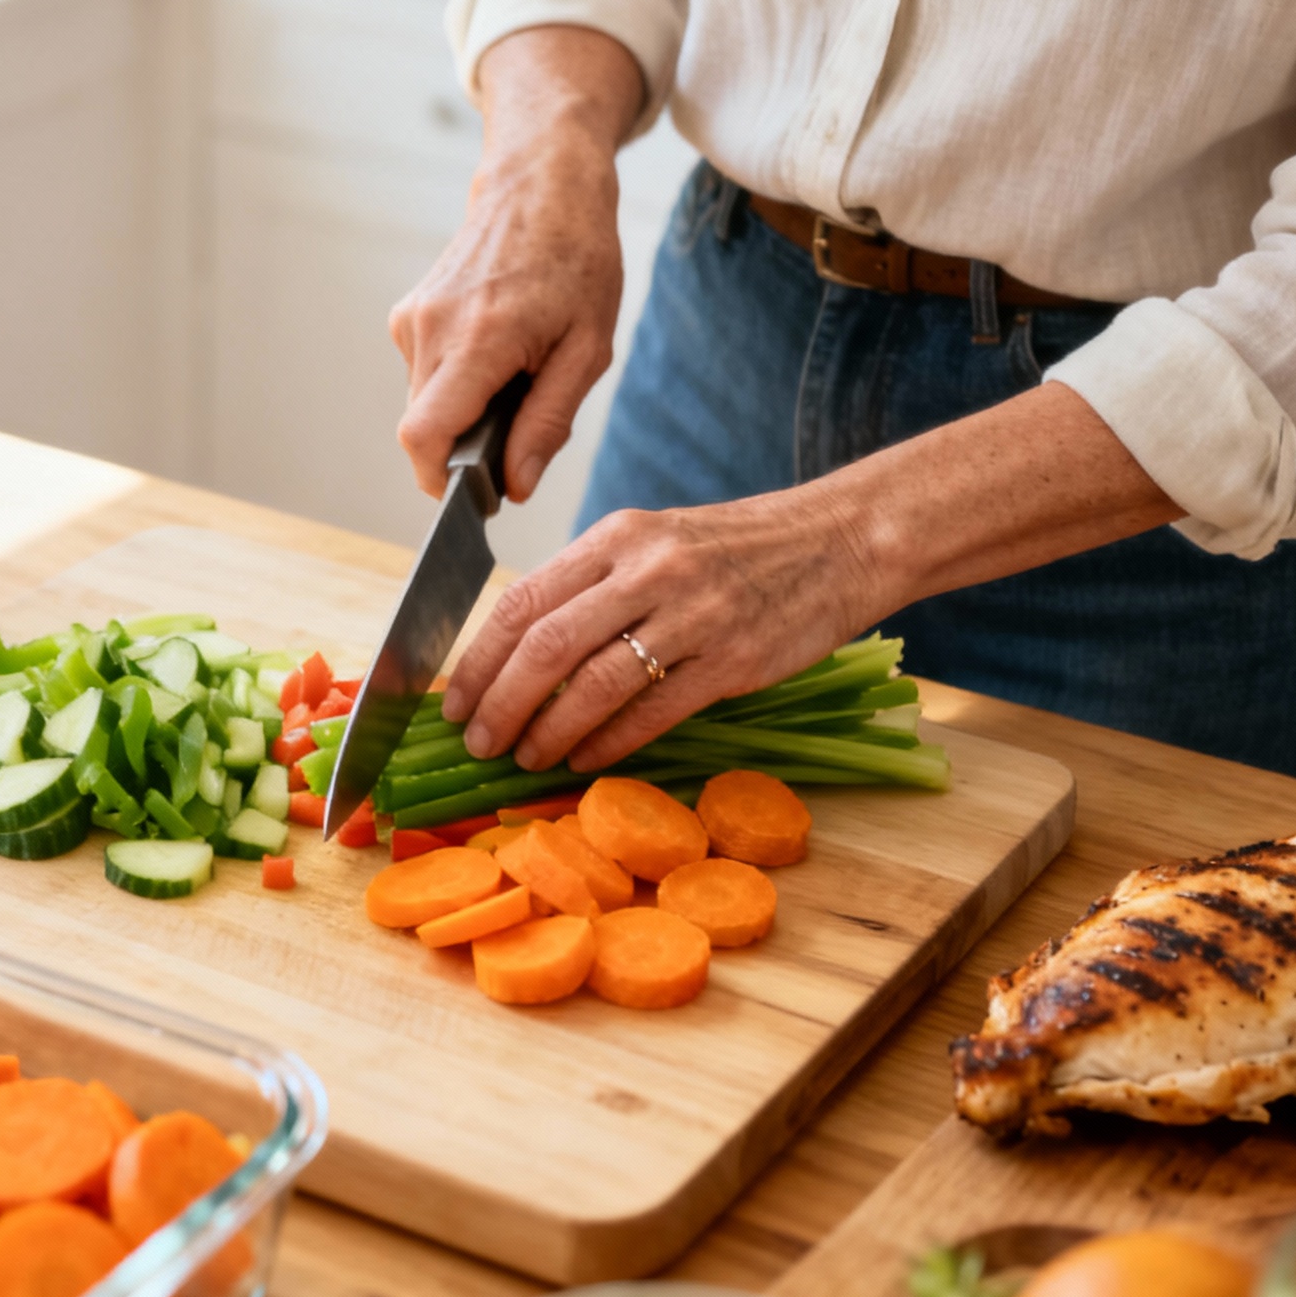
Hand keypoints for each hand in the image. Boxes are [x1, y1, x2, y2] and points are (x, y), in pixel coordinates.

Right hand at [390, 27, 643, 502]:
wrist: (540, 183)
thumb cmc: (576, 258)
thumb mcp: (587, 348)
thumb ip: (547, 421)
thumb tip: (516, 486)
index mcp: (477, 339)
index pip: (423, 437)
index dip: (441, 481)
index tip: (476, 493)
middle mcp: (429, 330)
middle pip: (424, 428)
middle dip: (467, 446)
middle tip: (523, 417)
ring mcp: (412, 319)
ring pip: (425, 404)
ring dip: (467, 410)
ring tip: (518, 370)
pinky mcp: (408, 314)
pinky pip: (426, 376)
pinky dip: (460, 383)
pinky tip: (498, 349)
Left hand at [437, 384, 1184, 771]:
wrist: (841, 540)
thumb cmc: (738, 550)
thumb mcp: (657, 541)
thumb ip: (594, 585)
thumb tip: (521, 652)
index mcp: (617, 535)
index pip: (524, 599)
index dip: (479, 657)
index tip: (453, 700)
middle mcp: (647, 567)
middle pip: (546, 643)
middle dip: (500, 701)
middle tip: (476, 742)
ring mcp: (692, 612)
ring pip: (593, 680)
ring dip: (548, 729)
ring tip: (523, 758)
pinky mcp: (733, 657)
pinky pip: (653, 708)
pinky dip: (609, 741)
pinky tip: (583, 761)